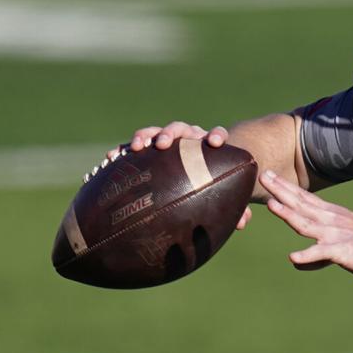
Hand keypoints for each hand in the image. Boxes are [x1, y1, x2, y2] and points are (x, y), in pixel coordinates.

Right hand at [105, 121, 251, 229]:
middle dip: (170, 133)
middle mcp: (187, 139)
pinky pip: (132, 148)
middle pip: (180, 129)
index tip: (216, 142)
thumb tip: (243, 223)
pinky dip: (122, 151)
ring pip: (154, 133)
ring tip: (136, 147)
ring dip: (145, 136)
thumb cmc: (214, 184)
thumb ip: (236, 206)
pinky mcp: (147, 150)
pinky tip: (109, 161)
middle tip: (162, 142)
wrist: (198, 172)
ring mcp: (166, 142)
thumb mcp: (226, 193)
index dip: (216, 135)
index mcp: (209, 145)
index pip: (215, 134)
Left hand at [258, 169, 352, 277]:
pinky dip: (307, 256)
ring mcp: (334, 234)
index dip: (285, 187)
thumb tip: (296, 260)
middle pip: (300, 203)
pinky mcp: (340, 250)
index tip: (269, 174)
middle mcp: (329, 220)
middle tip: (264, 175)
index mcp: (329, 214)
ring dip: (288, 214)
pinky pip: (321, 253)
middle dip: (281, 190)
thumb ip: (315, 250)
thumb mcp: (338, 243)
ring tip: (272, 205)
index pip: (303, 197)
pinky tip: (294, 257)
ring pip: (306, 223)